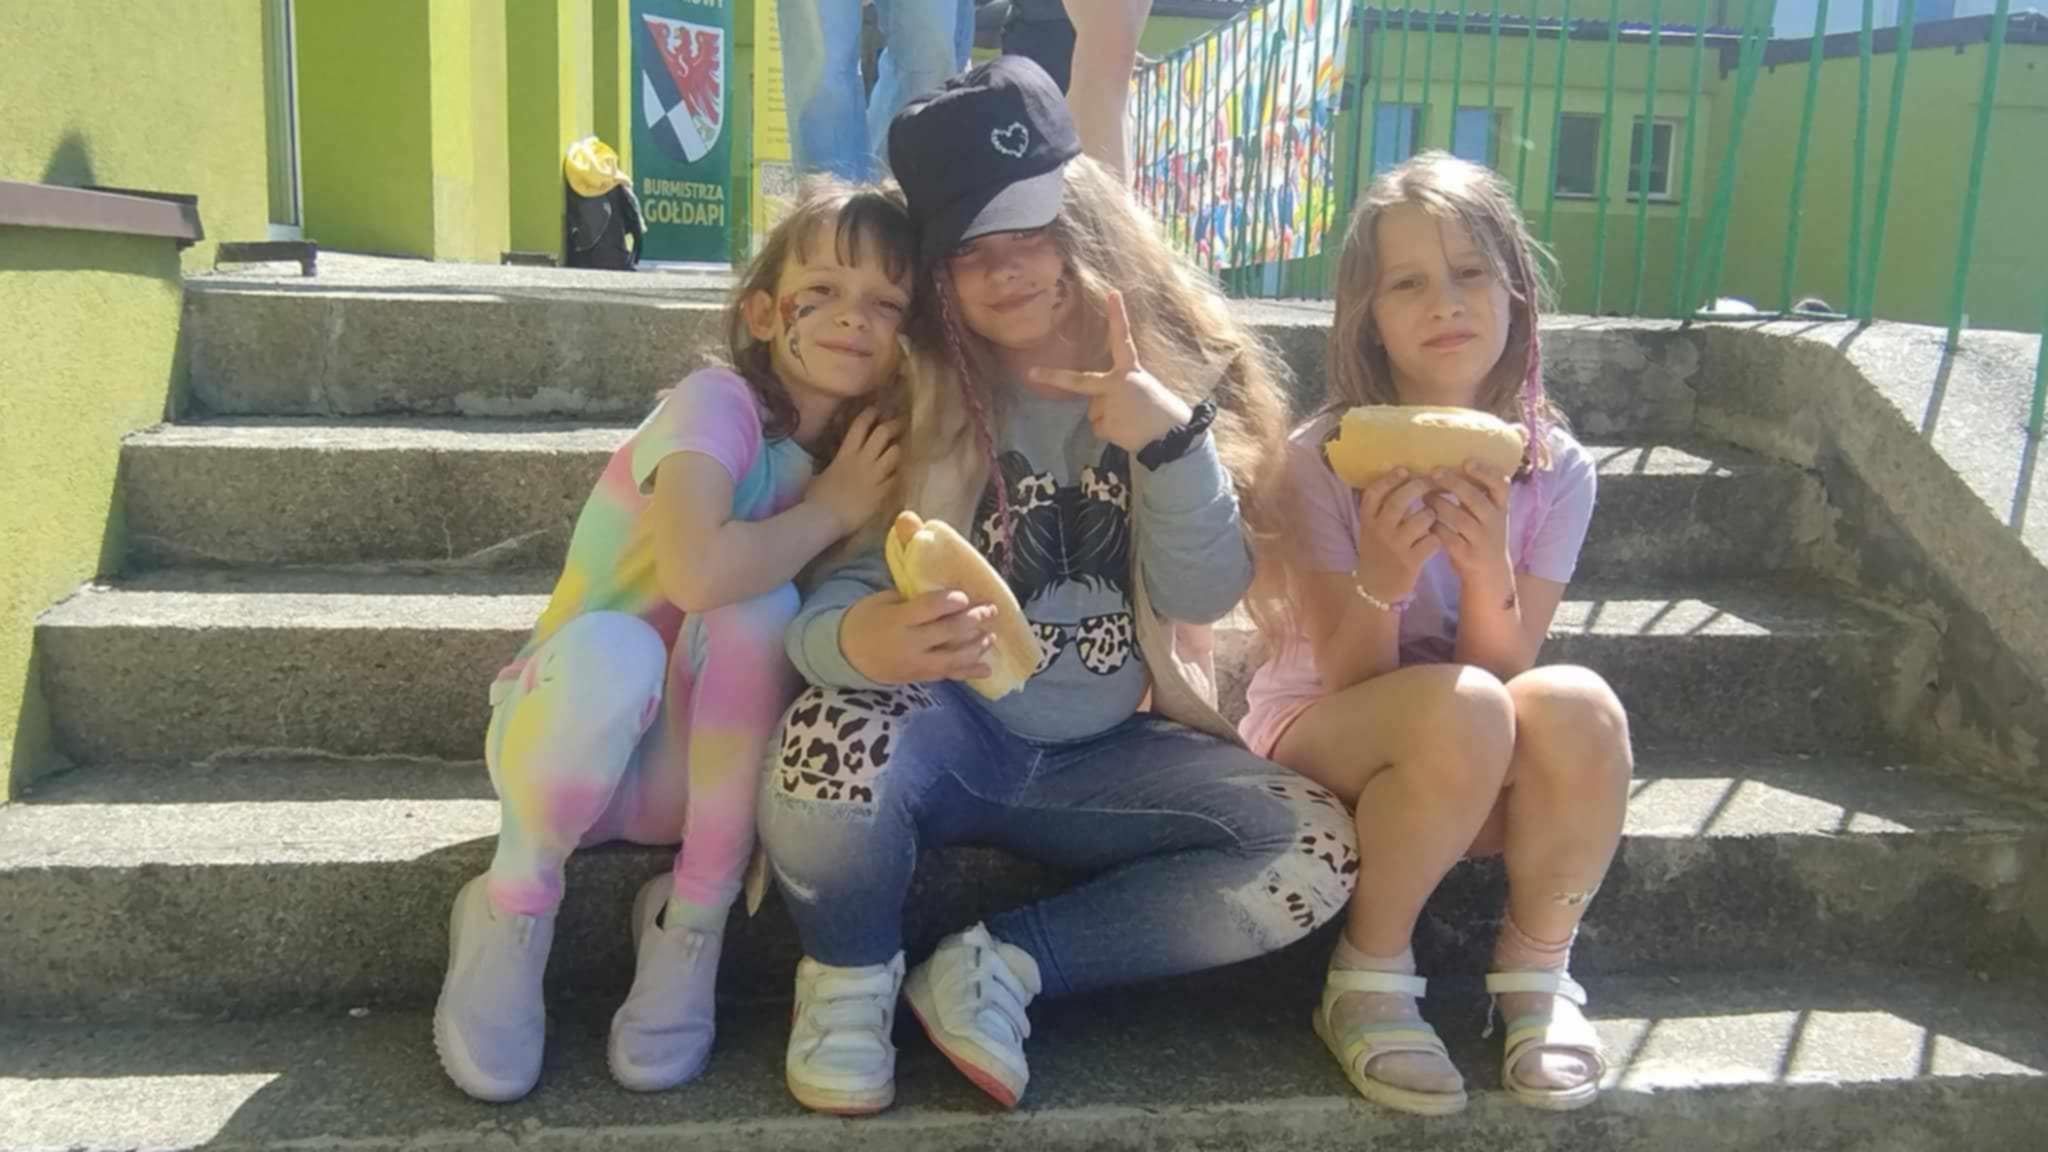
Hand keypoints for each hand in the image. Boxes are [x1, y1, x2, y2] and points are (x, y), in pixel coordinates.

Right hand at [807, 409, 900, 533]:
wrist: (825, 517)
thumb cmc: (816, 497)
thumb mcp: (820, 475)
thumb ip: (831, 467)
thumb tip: (831, 467)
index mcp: (845, 454)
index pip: (860, 426)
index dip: (869, 414)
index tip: (876, 410)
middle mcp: (863, 460)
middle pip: (883, 434)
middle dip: (892, 425)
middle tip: (898, 423)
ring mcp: (875, 476)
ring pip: (895, 453)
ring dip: (897, 450)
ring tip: (899, 450)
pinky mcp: (883, 492)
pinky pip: (897, 477)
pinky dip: (898, 474)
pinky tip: (900, 474)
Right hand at [839, 589, 996, 684]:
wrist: (845, 655)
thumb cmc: (865, 620)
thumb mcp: (881, 601)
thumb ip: (911, 599)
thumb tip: (943, 594)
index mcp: (896, 620)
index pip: (929, 609)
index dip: (950, 602)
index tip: (964, 596)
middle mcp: (908, 644)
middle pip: (947, 632)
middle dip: (973, 620)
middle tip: (990, 610)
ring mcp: (915, 664)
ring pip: (952, 658)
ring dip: (976, 646)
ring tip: (991, 636)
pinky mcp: (919, 678)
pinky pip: (947, 675)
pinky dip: (968, 673)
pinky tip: (986, 669)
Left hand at [1028, 290, 1192, 453]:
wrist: (1173, 438)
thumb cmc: (1160, 412)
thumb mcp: (1143, 390)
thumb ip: (1118, 388)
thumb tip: (1098, 401)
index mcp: (1131, 371)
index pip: (1123, 339)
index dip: (1118, 316)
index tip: (1112, 293)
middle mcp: (1117, 384)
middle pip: (1079, 382)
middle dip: (1053, 377)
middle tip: (1032, 373)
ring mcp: (1109, 405)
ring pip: (1095, 411)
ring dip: (1108, 418)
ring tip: (1132, 421)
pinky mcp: (1106, 424)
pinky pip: (1098, 427)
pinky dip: (1110, 432)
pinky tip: (1128, 432)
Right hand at [1354, 469, 1441, 603]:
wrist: (1376, 589)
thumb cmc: (1378, 553)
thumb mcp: (1371, 530)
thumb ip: (1382, 508)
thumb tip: (1402, 475)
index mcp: (1367, 521)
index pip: (1375, 492)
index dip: (1390, 478)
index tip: (1405, 470)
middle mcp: (1380, 530)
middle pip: (1401, 499)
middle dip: (1420, 487)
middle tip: (1431, 483)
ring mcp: (1396, 546)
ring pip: (1423, 517)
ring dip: (1432, 514)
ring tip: (1432, 518)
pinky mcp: (1411, 561)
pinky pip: (1433, 539)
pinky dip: (1437, 537)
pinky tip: (1435, 540)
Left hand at [1424, 461, 1513, 595]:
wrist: (1490, 573)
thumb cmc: (1483, 532)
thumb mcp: (1489, 512)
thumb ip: (1478, 491)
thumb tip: (1455, 459)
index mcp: (1501, 507)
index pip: (1501, 485)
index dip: (1486, 473)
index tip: (1467, 462)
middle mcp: (1495, 522)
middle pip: (1475, 500)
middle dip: (1454, 484)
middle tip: (1434, 472)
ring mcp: (1481, 540)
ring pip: (1459, 519)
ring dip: (1439, 505)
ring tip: (1424, 495)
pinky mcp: (1467, 556)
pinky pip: (1448, 538)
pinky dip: (1435, 527)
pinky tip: (1424, 520)